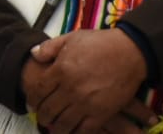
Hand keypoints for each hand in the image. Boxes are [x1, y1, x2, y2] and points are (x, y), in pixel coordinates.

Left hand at [27, 30, 151, 132]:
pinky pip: (84, 130)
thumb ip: (49, 47)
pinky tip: (73, 130)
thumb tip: (33, 55)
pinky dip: (75, 132)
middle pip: (48, 110)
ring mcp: (86, 103)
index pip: (38, 90)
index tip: (32, 102)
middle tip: (42, 116)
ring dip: (56, 127)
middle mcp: (70, 89)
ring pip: (63, 123)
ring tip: (54, 126)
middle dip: (42, 115)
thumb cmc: (100, 43)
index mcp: (61, 70)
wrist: (130, 53)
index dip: (32, 99)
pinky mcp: (102, 113)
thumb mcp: (71, 38)